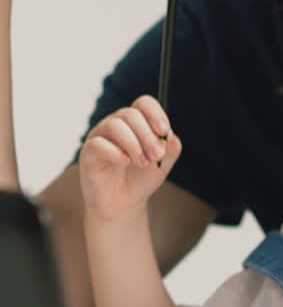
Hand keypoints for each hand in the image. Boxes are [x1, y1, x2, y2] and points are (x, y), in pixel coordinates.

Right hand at [79, 96, 181, 222]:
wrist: (123, 202)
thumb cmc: (142, 177)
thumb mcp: (163, 162)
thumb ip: (171, 147)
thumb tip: (169, 137)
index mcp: (136, 121)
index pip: (144, 103)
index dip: (155, 113)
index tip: (164, 131)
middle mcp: (117, 123)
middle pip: (131, 114)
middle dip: (147, 135)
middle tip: (156, 155)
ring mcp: (101, 135)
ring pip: (114, 125)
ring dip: (132, 144)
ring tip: (142, 163)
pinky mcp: (88, 151)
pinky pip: (98, 143)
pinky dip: (114, 152)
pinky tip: (124, 162)